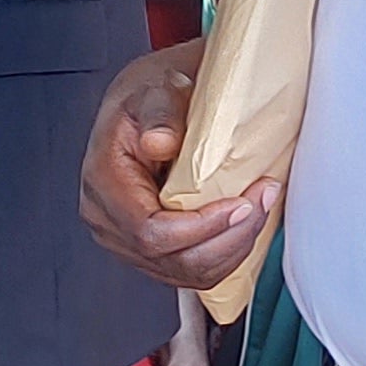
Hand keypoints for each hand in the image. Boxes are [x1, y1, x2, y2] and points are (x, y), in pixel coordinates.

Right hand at [79, 40, 278, 290]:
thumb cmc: (150, 97)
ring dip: (232, 249)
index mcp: (103, 182)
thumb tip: (159, 142)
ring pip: (187, 274)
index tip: (241, 204)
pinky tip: (244, 226)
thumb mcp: (156, 91)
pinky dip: (225, 255)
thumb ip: (160, 114)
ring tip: (259, 208)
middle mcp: (107, 220)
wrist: (145, 106)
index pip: (149, 232)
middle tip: (262, 199)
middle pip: (172, 260)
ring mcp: (126, 242)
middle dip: (228, 238)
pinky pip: (191, 273)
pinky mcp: (149, 252)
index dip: (200, 228)